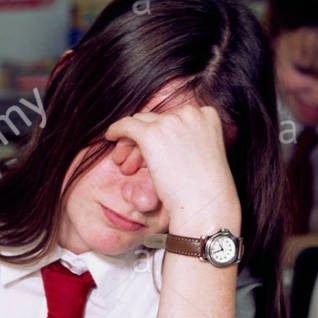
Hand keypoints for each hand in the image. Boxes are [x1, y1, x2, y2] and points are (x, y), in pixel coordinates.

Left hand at [105, 104, 239, 233]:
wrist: (205, 204)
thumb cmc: (206, 188)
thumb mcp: (202, 154)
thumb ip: (187, 138)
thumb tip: (164, 134)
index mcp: (206, 115)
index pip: (175, 117)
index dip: (162, 134)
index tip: (156, 152)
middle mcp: (190, 112)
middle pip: (157, 119)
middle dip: (145, 139)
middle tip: (136, 162)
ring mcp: (170, 121)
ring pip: (141, 123)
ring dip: (132, 143)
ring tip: (126, 165)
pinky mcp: (151, 134)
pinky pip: (126, 125)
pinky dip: (116, 130)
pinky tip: (110, 137)